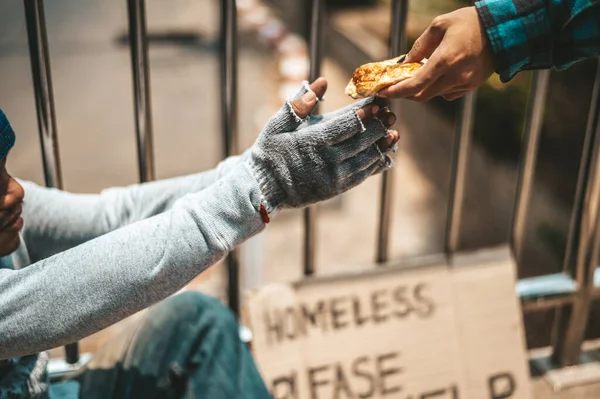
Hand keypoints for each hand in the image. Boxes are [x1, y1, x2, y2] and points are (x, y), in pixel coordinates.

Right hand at [247, 78, 397, 211]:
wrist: (263, 189)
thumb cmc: (269, 153)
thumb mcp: (276, 125)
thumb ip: (298, 104)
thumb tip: (321, 82)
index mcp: (313, 142)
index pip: (347, 125)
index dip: (365, 113)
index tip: (377, 103)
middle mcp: (327, 161)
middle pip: (362, 140)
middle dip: (378, 126)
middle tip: (390, 114)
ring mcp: (334, 177)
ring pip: (366, 159)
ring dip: (382, 145)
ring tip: (393, 132)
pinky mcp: (337, 189)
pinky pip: (362, 175)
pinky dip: (376, 164)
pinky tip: (385, 154)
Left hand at [378, 6, 494, 101]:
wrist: (502, 29)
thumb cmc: (470, 23)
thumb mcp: (440, 25)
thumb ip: (420, 45)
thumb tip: (406, 63)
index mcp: (445, 60)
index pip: (414, 85)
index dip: (396, 92)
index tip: (384, 92)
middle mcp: (455, 76)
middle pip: (422, 95)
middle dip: (405, 93)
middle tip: (395, 87)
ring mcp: (464, 83)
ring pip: (434, 95)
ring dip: (421, 90)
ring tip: (415, 77)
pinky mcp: (471, 86)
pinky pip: (448, 93)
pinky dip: (437, 88)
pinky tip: (437, 76)